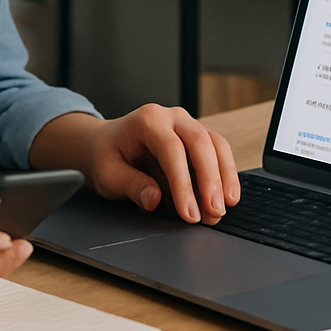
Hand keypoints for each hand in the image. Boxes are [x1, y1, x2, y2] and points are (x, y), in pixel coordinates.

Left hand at [30, 108, 239, 224]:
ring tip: (224, 209)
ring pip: (216, 145)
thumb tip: (154, 198)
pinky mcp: (197, 138)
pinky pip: (217, 152)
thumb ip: (131, 186)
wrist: (104, 144)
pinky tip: (226, 198)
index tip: (189, 213)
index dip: (184, 183)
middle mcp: (171, 117)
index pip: (172, 149)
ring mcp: (187, 125)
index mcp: (147, 120)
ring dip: (224, 178)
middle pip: (200, 143)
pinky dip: (224, 175)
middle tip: (214, 212)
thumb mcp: (108, 174)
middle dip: (211, 180)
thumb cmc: (105, 157)